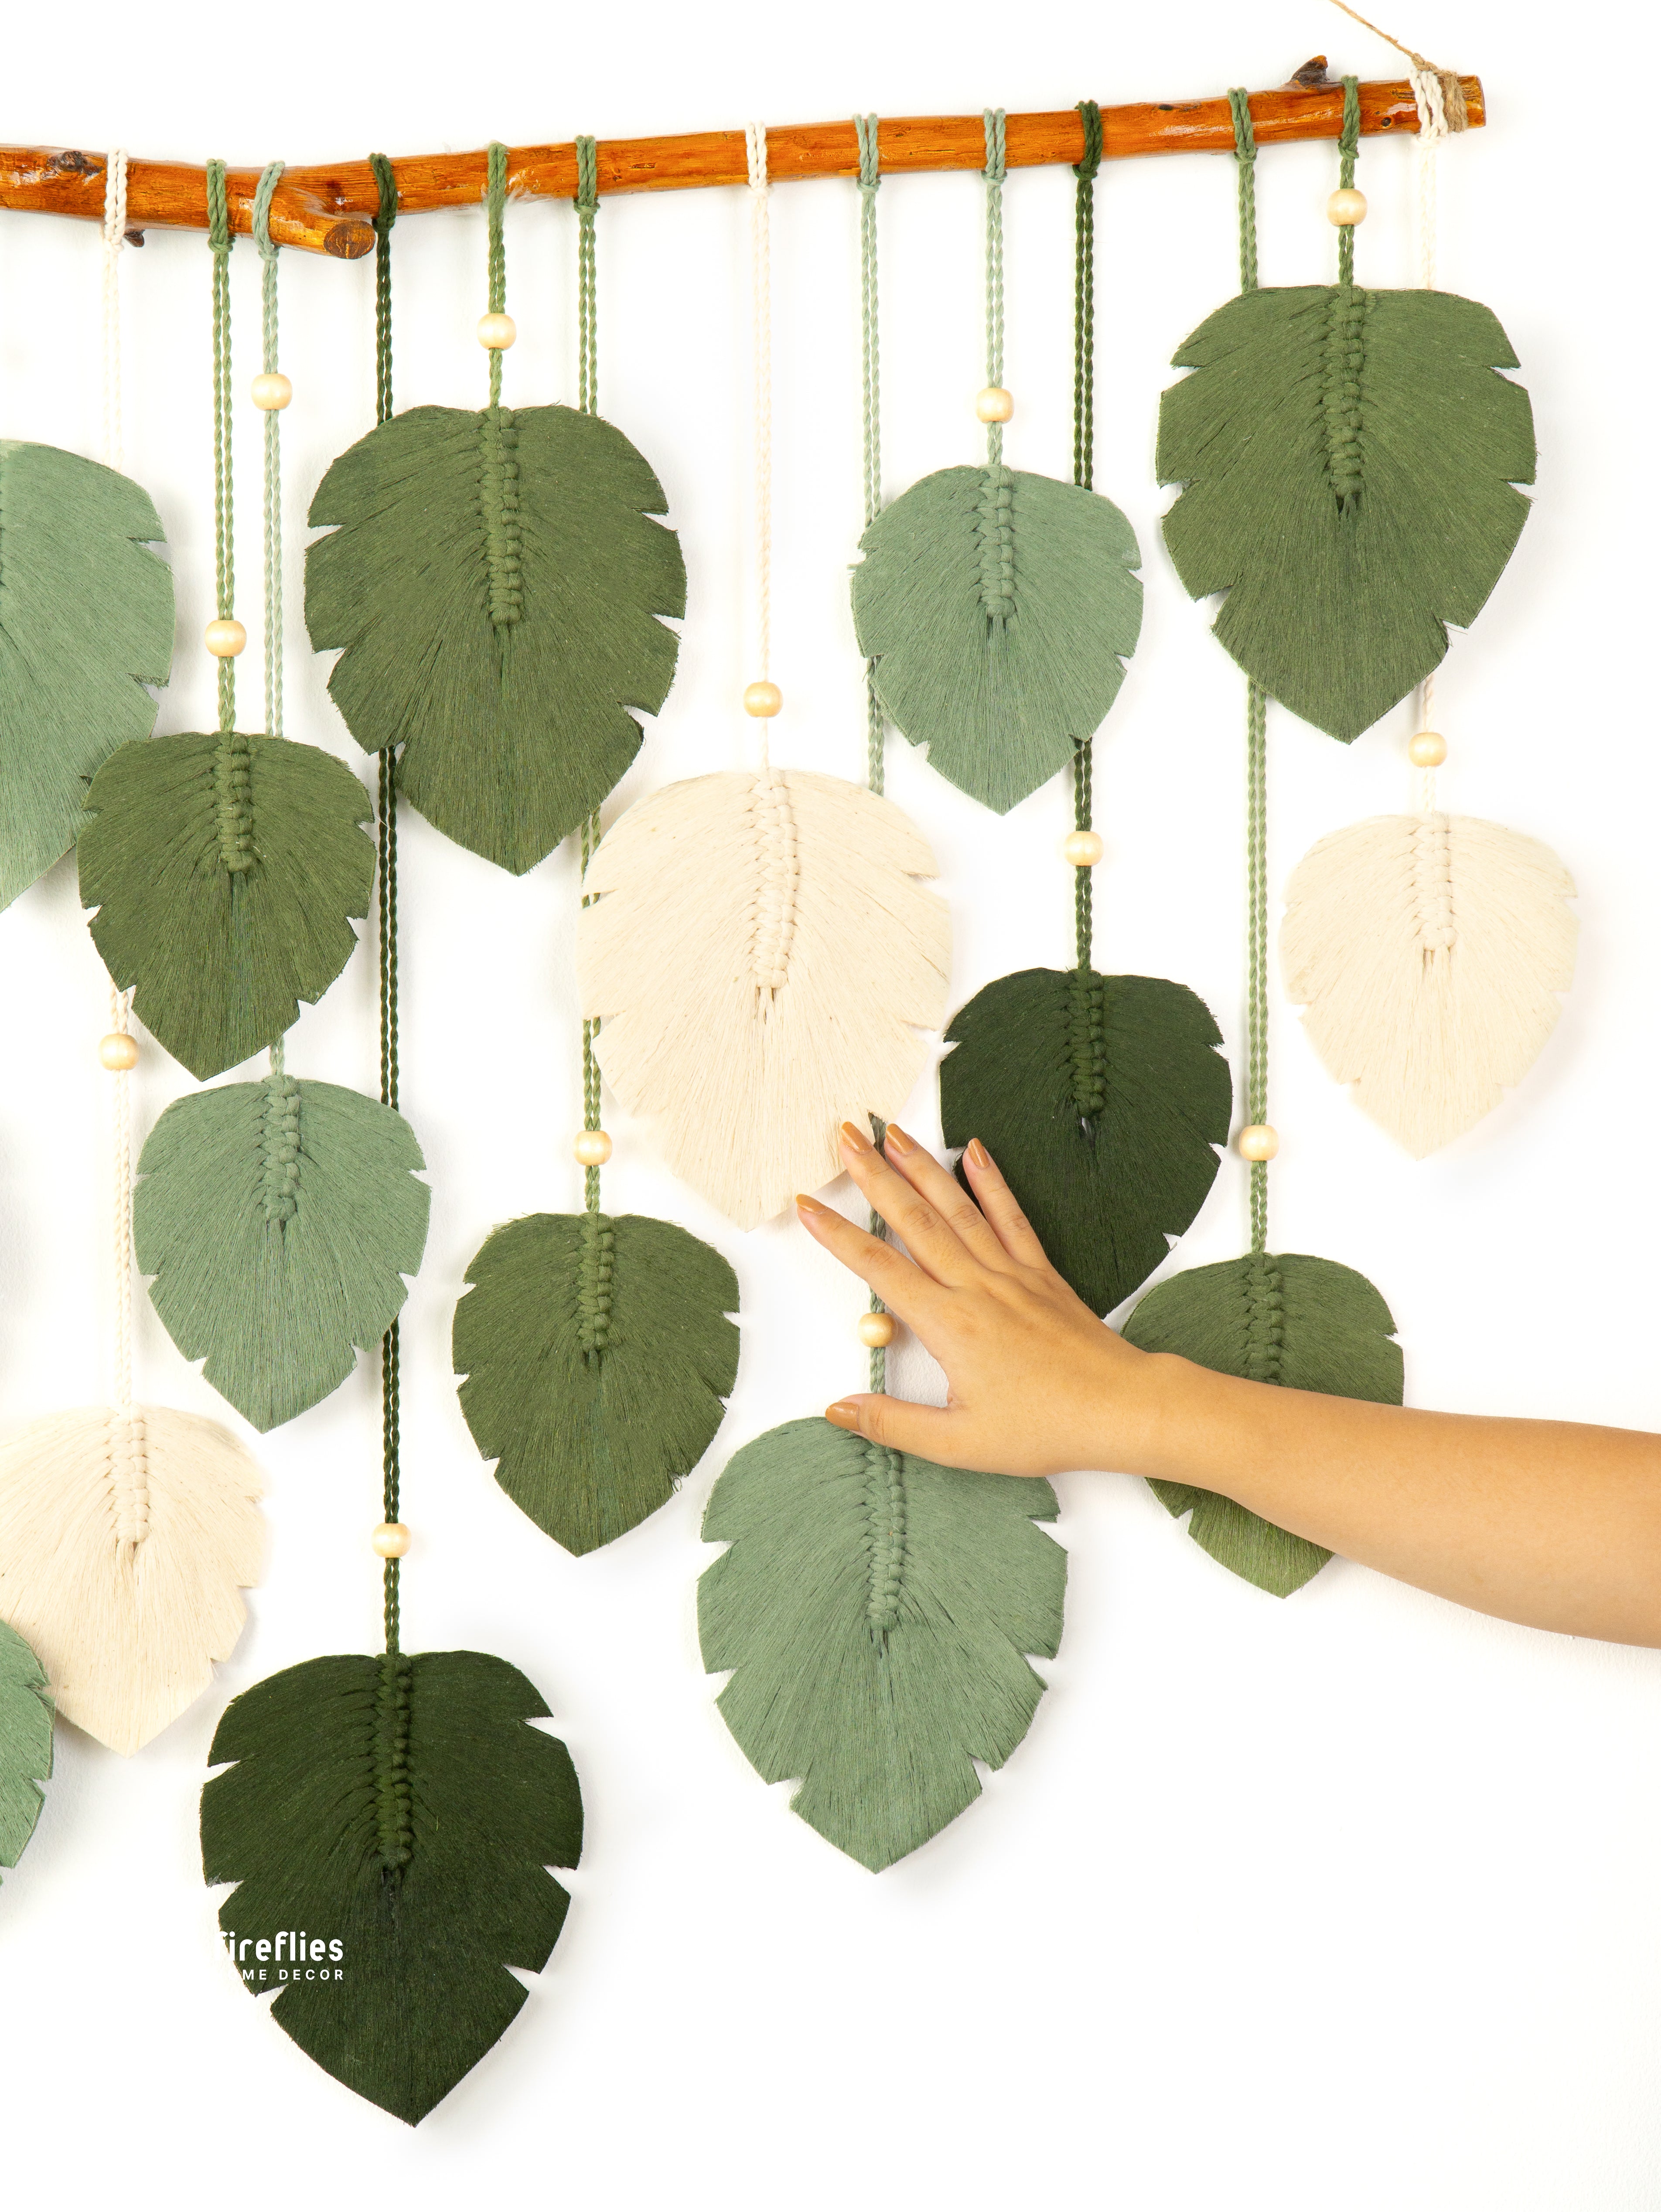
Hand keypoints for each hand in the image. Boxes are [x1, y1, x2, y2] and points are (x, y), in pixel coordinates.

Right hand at [795, 1121, 1164, 1477]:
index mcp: (949, 1325)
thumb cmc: (1045, 1427)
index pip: (879, 1269)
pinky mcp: (1039, 1272)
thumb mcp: (959, 1443)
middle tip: (846, 1136)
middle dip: (874, 1176)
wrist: (1120, 1408)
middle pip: (914, 1220)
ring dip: (921, 1166)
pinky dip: (990, 1181)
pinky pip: (1010, 1216)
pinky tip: (973, 1151)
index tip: (806, 1205)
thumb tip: (837, 1410)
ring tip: (893, 1132)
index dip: (838, 1235)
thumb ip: (892, 1423)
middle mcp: (976, 1287)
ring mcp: (1010, 1274)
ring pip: (957, 1208)